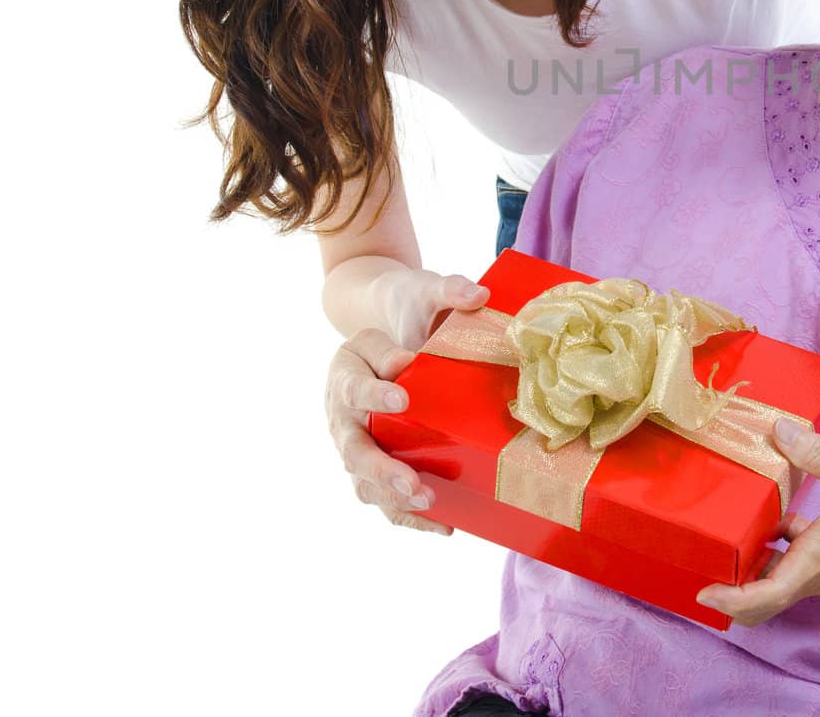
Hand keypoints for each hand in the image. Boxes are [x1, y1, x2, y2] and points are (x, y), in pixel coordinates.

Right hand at [324, 271, 488, 533]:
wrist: (386, 338)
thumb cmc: (403, 314)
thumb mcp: (416, 295)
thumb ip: (443, 293)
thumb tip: (477, 296)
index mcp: (346, 374)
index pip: (356, 387)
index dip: (376, 396)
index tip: (402, 398)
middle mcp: (343, 417)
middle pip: (354, 450)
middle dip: (383, 470)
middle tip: (413, 483)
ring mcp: (356, 446)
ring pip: (364, 482)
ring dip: (394, 499)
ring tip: (428, 505)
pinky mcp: (374, 465)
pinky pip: (384, 498)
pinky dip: (409, 516)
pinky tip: (445, 525)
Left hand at [694, 421, 819, 626]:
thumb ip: (816, 454)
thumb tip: (777, 430)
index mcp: (817, 560)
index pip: (767, 597)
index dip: (732, 601)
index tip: (704, 594)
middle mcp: (817, 575)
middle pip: (764, 598)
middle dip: (730, 591)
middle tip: (700, 567)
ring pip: (778, 581)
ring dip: (750, 569)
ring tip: (724, 537)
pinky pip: (794, 563)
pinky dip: (776, 549)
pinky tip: (771, 515)